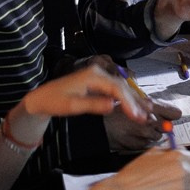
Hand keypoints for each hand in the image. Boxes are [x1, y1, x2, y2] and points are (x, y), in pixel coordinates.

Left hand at [18, 64, 147, 131]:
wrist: (42, 98)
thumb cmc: (55, 101)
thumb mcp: (73, 106)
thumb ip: (93, 105)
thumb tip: (113, 105)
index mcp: (92, 75)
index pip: (116, 89)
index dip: (128, 102)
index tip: (136, 116)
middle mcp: (98, 72)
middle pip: (122, 86)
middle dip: (135, 102)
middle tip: (146, 116)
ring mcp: (98, 76)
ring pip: (121, 87)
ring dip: (133, 99)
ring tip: (147, 111)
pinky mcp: (98, 82)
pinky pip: (115, 89)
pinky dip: (126, 98)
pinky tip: (135, 105)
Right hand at [105, 94, 177, 152]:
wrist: (102, 126)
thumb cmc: (118, 112)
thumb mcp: (136, 102)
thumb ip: (157, 107)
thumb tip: (176, 113)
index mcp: (150, 106)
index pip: (174, 113)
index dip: (173, 115)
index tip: (172, 116)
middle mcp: (150, 120)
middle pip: (167, 126)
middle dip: (160, 125)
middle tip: (148, 122)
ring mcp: (144, 134)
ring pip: (157, 136)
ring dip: (151, 133)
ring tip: (138, 128)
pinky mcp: (139, 145)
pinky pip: (147, 144)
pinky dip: (142, 140)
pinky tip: (133, 135)